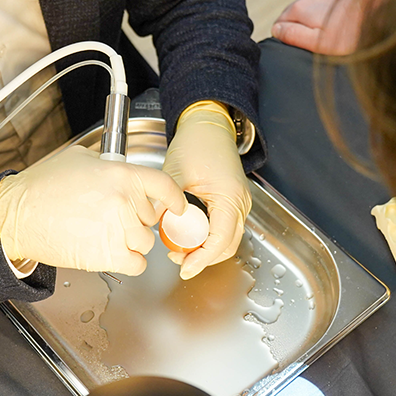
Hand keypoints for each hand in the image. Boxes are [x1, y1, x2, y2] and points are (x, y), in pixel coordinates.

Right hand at [0, 145, 185, 275]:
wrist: (17, 216)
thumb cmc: (40, 188)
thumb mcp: (78, 159)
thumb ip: (107, 164)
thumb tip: (120, 168)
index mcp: (121, 175)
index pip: (163, 187)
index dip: (174, 198)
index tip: (177, 206)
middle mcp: (123, 202)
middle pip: (151, 218)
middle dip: (138, 219)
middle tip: (116, 219)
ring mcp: (117, 230)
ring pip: (145, 242)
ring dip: (132, 241)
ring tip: (107, 234)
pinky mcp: (108, 256)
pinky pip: (137, 264)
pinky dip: (129, 261)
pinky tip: (113, 252)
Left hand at [162, 104, 250, 279]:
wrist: (208, 126)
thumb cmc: (198, 142)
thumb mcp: (175, 171)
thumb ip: (166, 200)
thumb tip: (155, 224)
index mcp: (229, 197)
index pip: (219, 240)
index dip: (202, 259)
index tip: (185, 268)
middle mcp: (239, 203)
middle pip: (226, 246)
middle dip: (202, 258)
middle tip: (177, 259)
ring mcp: (238, 203)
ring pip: (226, 240)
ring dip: (204, 249)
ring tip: (179, 248)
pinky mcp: (231, 203)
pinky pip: (223, 229)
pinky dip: (207, 238)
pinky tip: (187, 236)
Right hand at [271, 0, 362, 54]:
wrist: (382, 13)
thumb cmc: (352, 35)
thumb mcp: (320, 44)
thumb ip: (294, 36)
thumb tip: (276, 30)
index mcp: (299, 9)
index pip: (279, 25)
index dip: (289, 37)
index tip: (306, 44)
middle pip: (293, 14)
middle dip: (301, 26)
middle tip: (320, 39)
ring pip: (307, 4)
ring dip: (314, 16)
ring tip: (331, 28)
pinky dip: (326, 6)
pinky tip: (339, 15)